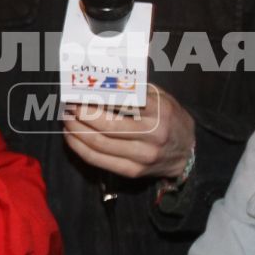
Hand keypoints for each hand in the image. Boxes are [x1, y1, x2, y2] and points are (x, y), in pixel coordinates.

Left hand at [62, 83, 194, 179]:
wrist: (188, 152)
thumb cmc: (169, 118)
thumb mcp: (160, 98)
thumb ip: (135, 90)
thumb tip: (100, 83)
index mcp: (159, 111)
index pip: (121, 103)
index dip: (96, 99)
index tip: (79, 93)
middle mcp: (152, 135)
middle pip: (107, 126)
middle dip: (81, 116)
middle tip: (68, 107)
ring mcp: (142, 156)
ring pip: (100, 145)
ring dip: (77, 131)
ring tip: (66, 120)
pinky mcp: (133, 171)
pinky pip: (100, 161)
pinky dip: (80, 149)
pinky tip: (72, 139)